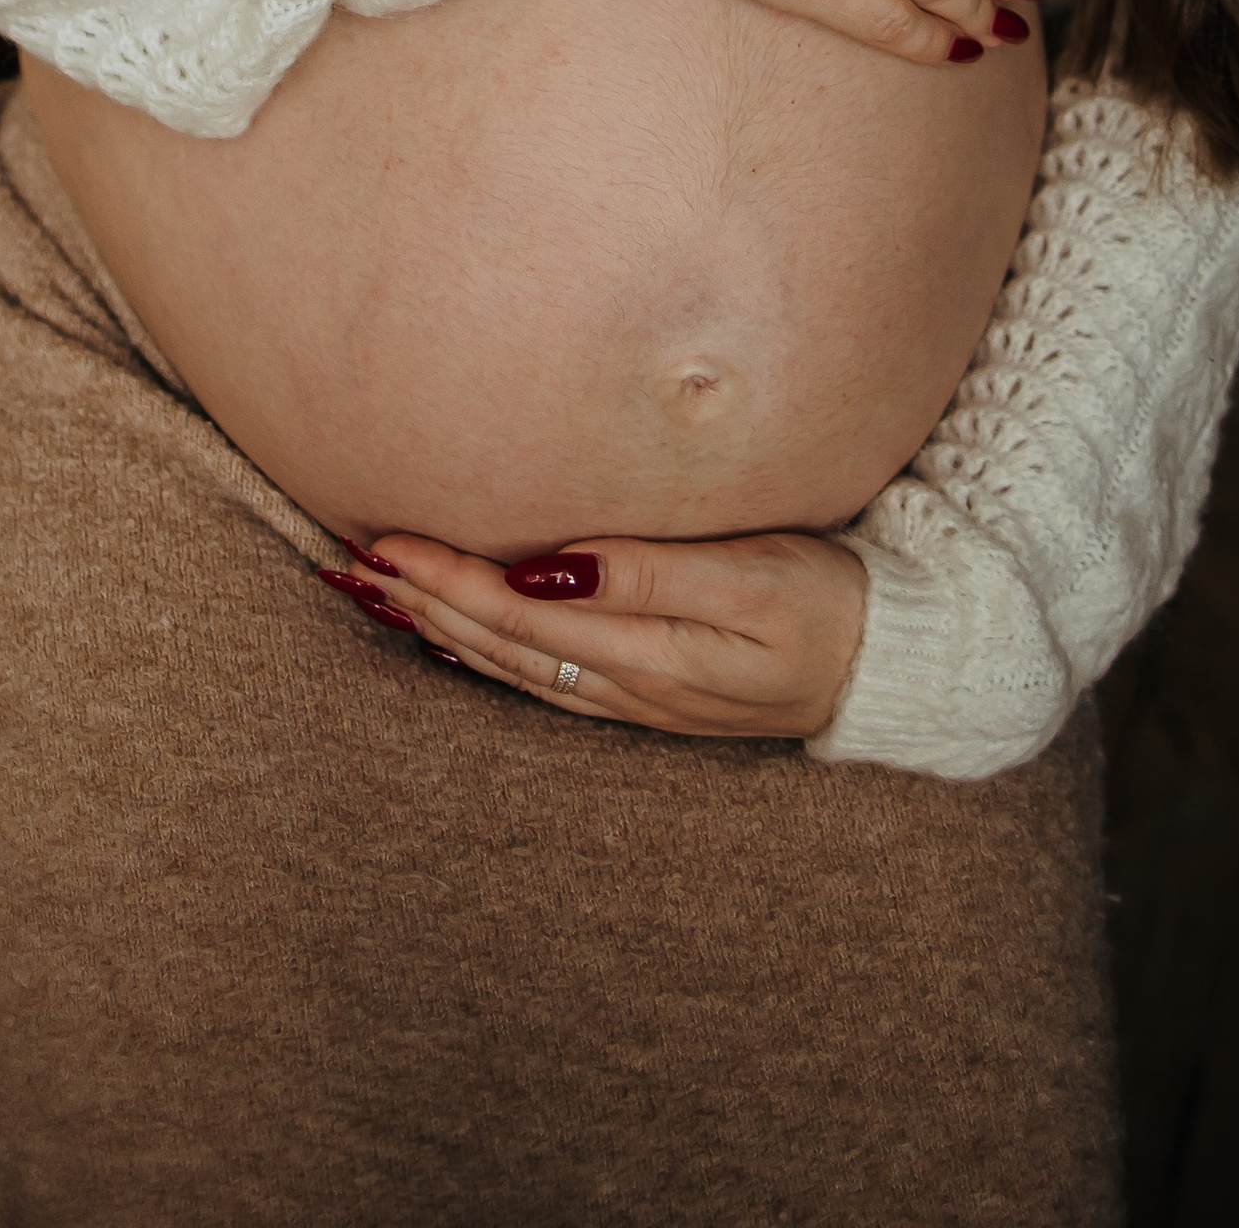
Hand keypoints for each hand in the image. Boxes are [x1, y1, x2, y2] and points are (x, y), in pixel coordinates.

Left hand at [318, 528, 870, 736]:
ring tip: (378, 597)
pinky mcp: (650, 692)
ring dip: (440, 631)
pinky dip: (488, 655)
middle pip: (500, 645)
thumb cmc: (828, 603)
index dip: (445, 579)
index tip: (385, 542)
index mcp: (645, 649)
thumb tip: (548, 570)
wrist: (889, 664)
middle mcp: (627, 682)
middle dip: (422, 605)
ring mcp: (636, 695)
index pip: (517, 614)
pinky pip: (545, 679)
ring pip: (513, 667)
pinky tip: (460, 638)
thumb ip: (650, 572)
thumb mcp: (751, 578)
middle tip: (349, 565)